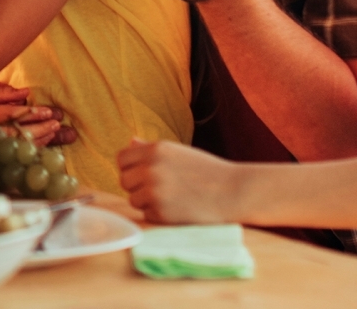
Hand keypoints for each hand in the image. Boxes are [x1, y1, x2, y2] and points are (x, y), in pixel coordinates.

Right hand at [0, 81, 77, 145]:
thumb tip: (25, 93)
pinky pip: (11, 153)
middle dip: (39, 128)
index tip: (48, 111)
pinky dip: (28, 148)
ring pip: (16, 145)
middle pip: (17, 132)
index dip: (31, 114)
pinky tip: (41, 143)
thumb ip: (1, 94)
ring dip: (37, 139)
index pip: (10, 115)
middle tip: (56, 123)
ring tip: (54, 131)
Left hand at [118, 138, 242, 223]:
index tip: (143, 174)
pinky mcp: (160, 212)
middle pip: (124, 180)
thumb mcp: (180, 153)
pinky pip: (146, 214)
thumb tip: (130, 141)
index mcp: (156, 150)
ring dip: (148, 202)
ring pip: (133, 199)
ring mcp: (154, 191)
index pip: (122, 159)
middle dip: (138, 186)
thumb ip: (152, 149)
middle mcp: (151, 168)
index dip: (130, 168)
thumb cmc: (208, 172)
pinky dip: (158, 214)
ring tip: (172, 198)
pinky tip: (178, 209)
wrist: (234, 192)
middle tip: (161, 188)